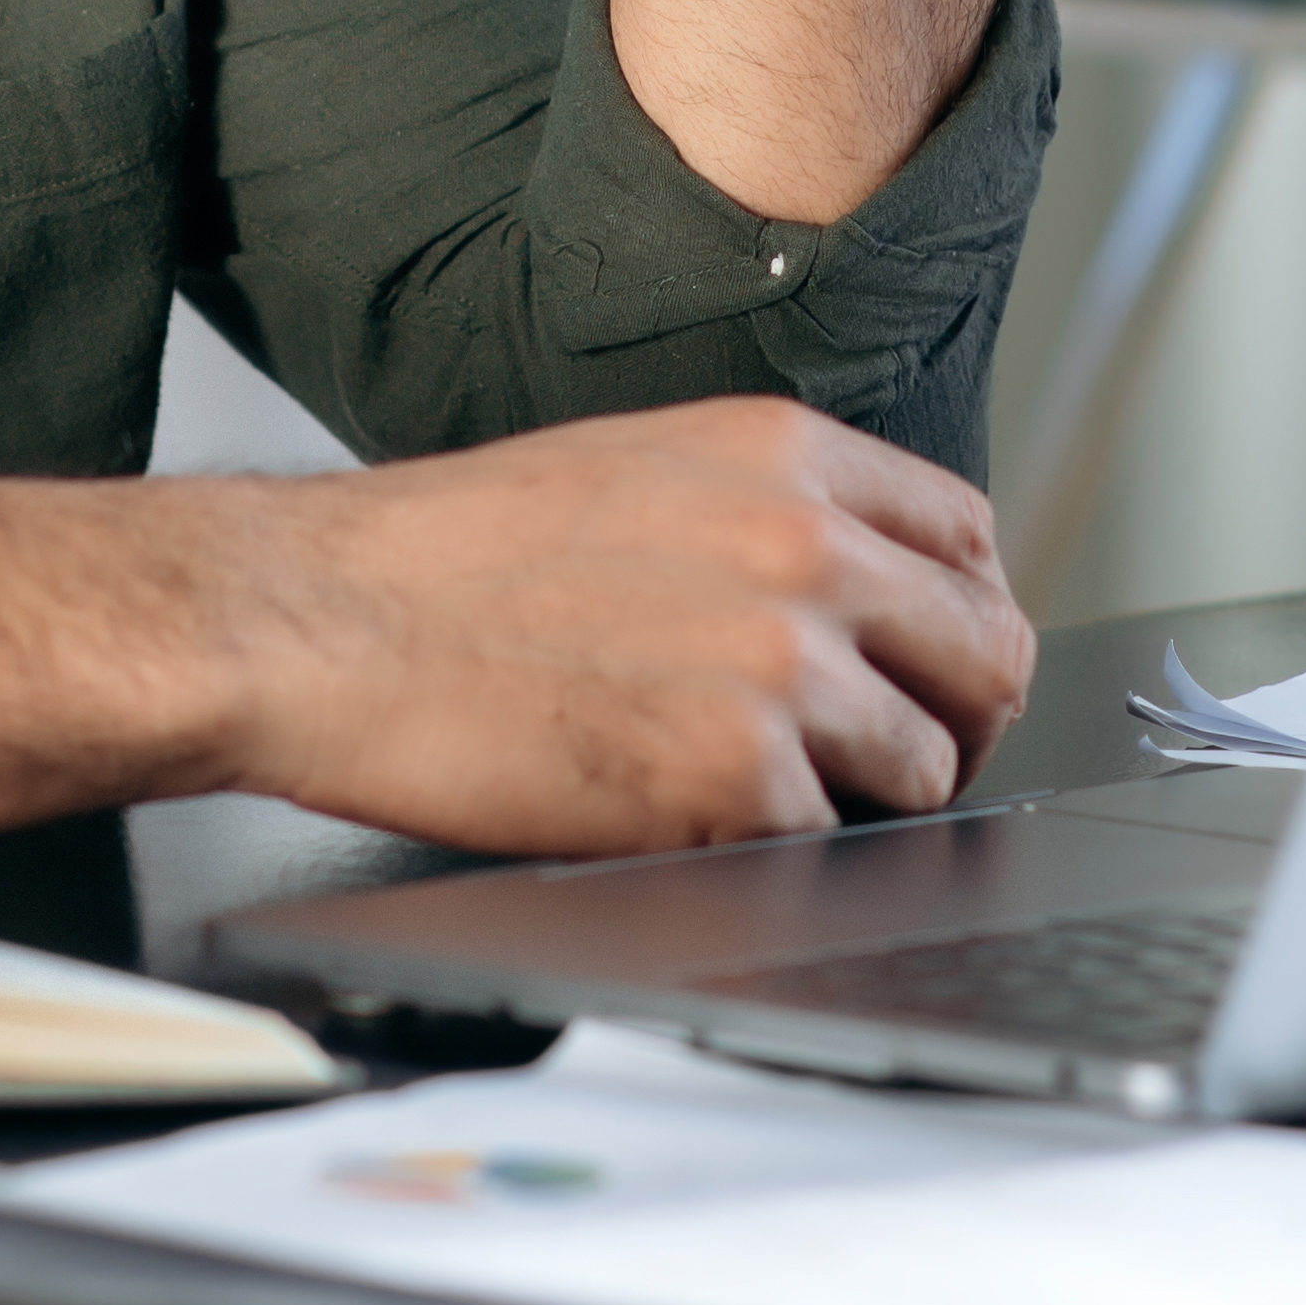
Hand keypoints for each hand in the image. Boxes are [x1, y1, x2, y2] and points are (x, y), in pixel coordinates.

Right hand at [197, 398, 1035, 850]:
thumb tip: (849, 592)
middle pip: (987, 653)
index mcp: (779, 456)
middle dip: (954, 721)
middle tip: (898, 761)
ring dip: (864, 798)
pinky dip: (771, 849)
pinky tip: (688, 817)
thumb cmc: (441, 555)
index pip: (967, 537)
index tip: (931, 664)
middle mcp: (802, 546)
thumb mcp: (634, 469)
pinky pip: (824, 839)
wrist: (318, 619)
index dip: (958, 615)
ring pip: (927, 765)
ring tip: (761, 794)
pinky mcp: (736, 774)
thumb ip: (760, 514)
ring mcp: (780, 663)